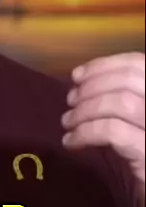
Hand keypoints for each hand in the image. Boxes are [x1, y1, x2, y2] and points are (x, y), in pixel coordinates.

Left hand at [62, 52, 144, 203]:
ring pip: (121, 103)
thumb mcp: (137, 127)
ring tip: (68, 122)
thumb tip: (84, 85)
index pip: (140, 64)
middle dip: (92, 86)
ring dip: (86, 109)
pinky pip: (113, 132)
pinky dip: (86, 132)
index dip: (105, 65)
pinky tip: (72, 142)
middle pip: (130, 80)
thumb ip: (122, 104)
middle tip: (70, 101)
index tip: (77, 76)